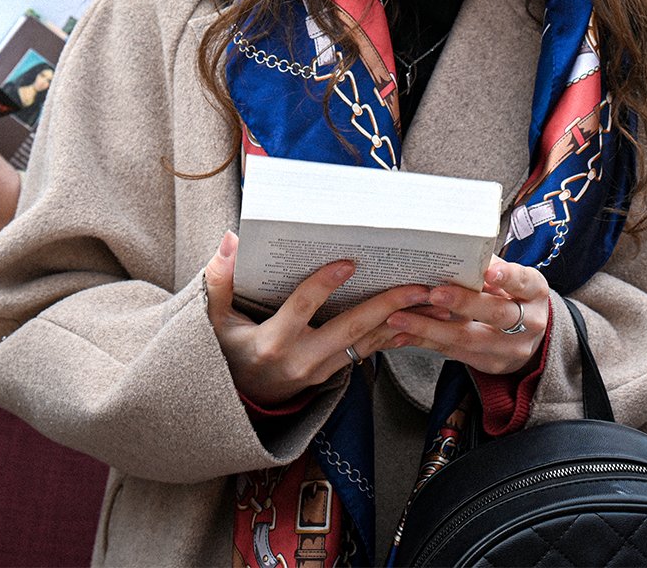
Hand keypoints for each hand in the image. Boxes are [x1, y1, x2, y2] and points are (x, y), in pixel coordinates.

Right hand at [202, 231, 432, 407]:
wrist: (234, 405)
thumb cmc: (224, 352)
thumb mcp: (212, 321)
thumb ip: (218, 281)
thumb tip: (230, 240)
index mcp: (272, 341)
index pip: (302, 309)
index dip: (324, 285)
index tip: (348, 262)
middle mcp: (301, 359)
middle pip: (350, 328)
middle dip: (388, 305)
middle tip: (419, 285)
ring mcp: (320, 371)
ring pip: (368, 343)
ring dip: (403, 322)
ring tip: (434, 302)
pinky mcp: (332, 375)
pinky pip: (368, 353)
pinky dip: (394, 336)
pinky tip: (420, 321)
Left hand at [384, 256, 549, 374]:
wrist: (530, 338)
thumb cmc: (514, 297)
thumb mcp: (513, 280)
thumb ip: (490, 267)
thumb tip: (456, 249)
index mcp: (534, 292)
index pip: (523, 282)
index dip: (507, 277)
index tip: (489, 271)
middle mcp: (529, 322)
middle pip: (496, 313)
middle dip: (463, 303)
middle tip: (433, 293)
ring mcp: (511, 348)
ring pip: (469, 339)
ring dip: (430, 327)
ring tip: (400, 317)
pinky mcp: (491, 364)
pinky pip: (455, 353)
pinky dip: (427, 342)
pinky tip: (403, 334)